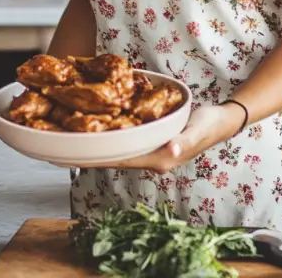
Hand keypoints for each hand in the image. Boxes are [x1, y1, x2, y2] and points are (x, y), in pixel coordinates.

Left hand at [84, 103, 245, 173]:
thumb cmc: (210, 125)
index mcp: (160, 159)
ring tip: (70, 139)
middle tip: (59, 148)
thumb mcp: (197, 130)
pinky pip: (126, 140)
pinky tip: (96, 128)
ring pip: (118, 150)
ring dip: (97, 146)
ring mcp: (151, 151)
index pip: (121, 160)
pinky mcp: (152, 141)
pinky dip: (110, 136)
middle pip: (114, 157)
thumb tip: (170, 152)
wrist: (221, 120)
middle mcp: (152, 158)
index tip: (72, 157)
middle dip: (89, 154)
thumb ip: (184, 142)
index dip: (96, 159)